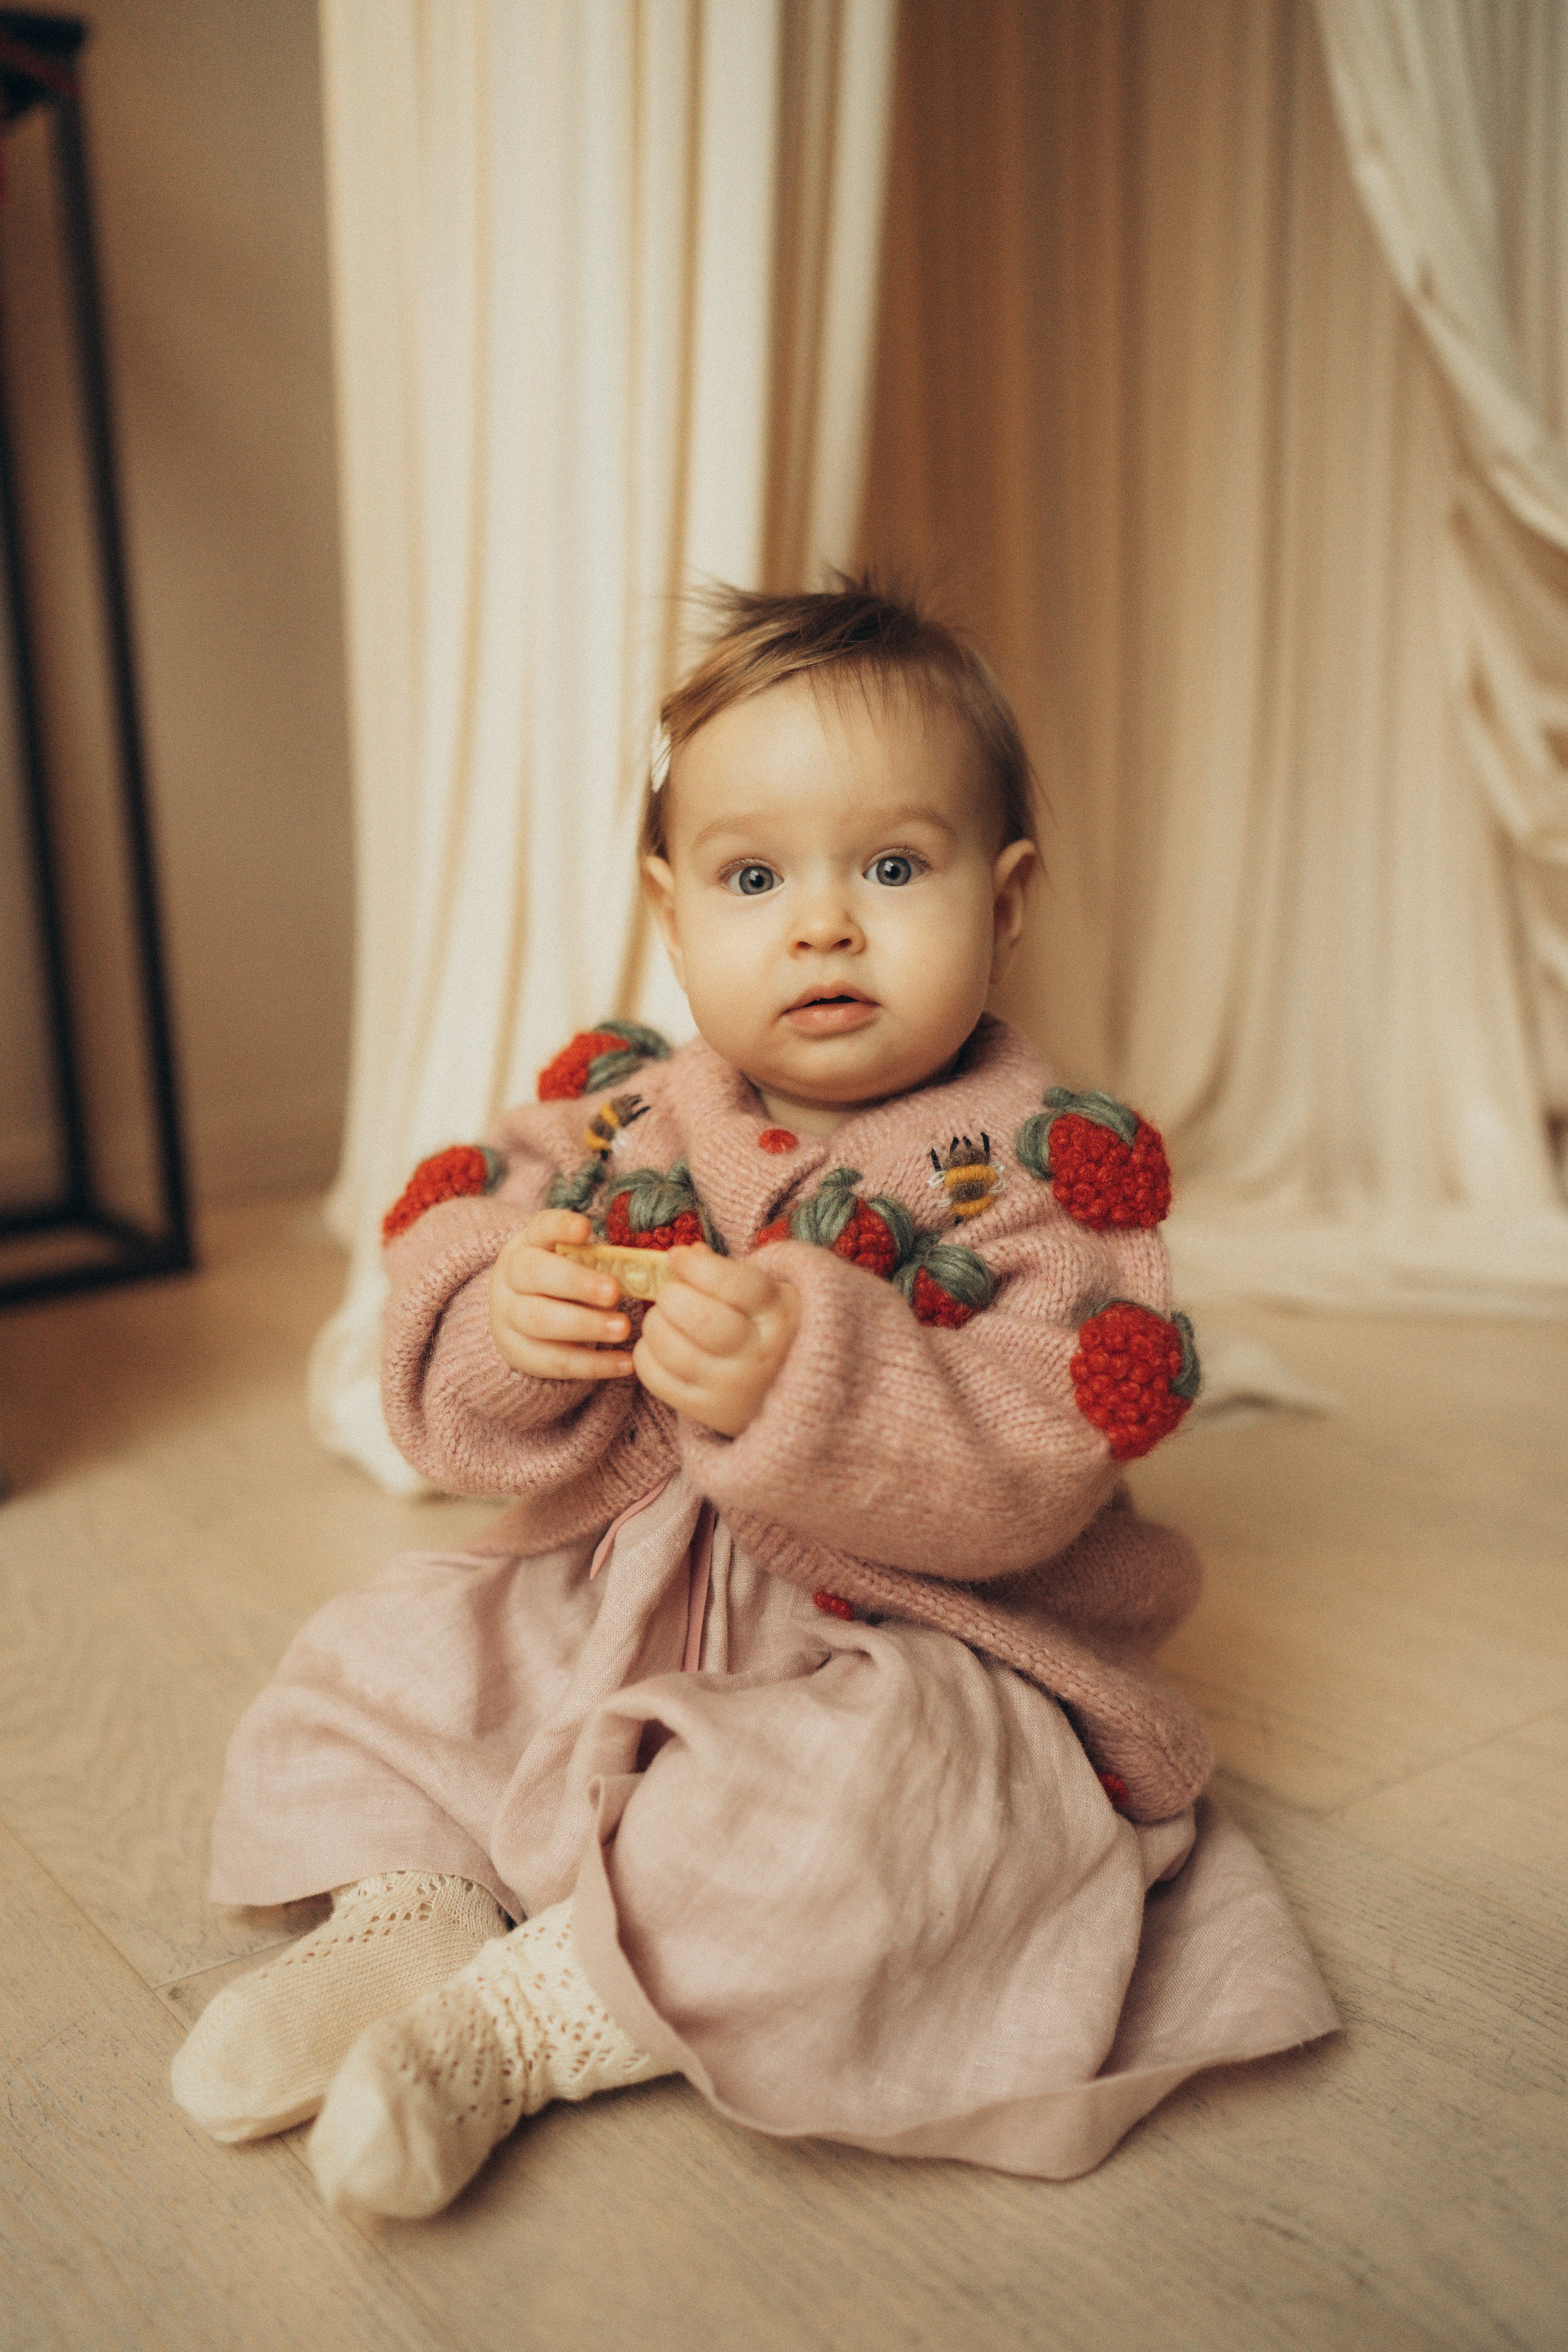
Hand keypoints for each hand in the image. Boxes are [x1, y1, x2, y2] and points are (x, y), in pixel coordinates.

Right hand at [488, 1210, 635, 1381]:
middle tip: (614, 1292)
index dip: (560, 1227)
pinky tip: (625, 1363)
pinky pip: (555, 1362)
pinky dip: (593, 1364)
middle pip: (535, 1274)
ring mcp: (508, 1317)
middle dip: (576, 1282)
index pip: (540, 1228)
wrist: (515, 1319)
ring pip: (540, 1321)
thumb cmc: (558, 1283)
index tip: (585, 1229)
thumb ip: (595, 1259)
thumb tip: (643, 1268)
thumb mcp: (568, 1262)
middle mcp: (510, 1278)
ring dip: (585, 1325)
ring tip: (623, 1328)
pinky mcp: (520, 1354)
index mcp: (527, 1245)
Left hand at [634, 1247, 798, 1435]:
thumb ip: (730, 1273)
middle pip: (699, 1318)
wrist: (799, 1395)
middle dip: (671, 1295)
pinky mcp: (707, 1410)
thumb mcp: (769, 1295)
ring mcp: (731, 1387)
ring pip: (672, 1349)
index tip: (677, 1257)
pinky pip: (657, 1378)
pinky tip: (659, 1344)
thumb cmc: (773, 1331)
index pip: (734, 1285)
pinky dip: (646, 1353)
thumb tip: (687, 1255)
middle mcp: (758, 1355)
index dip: (696, 1266)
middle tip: (670, 1292)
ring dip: (655, 1323)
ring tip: (663, 1316)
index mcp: (779, 1316)